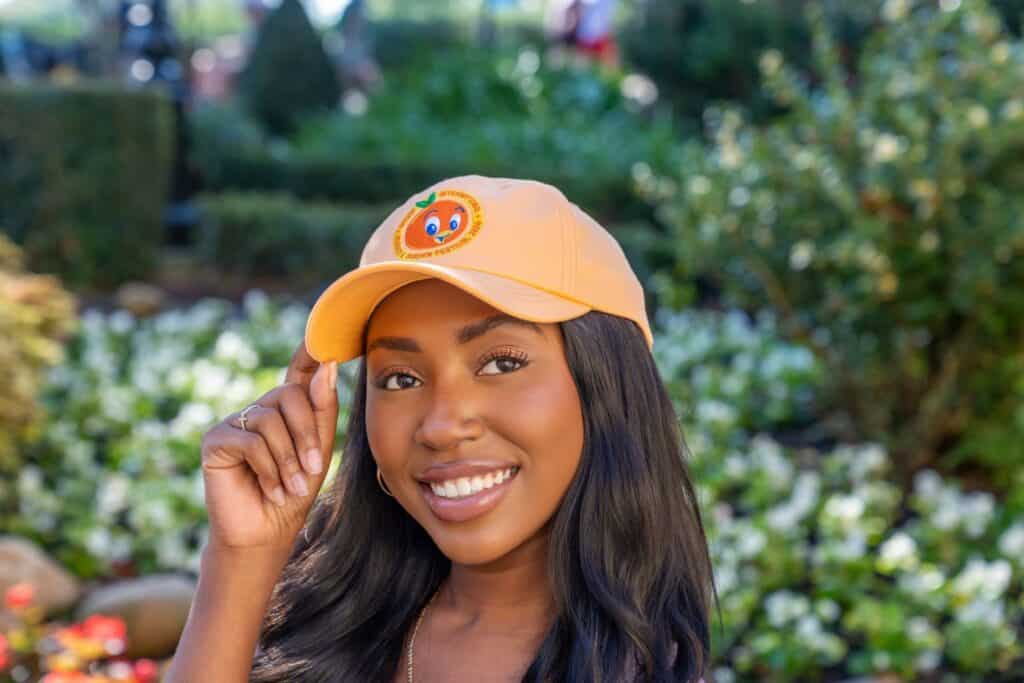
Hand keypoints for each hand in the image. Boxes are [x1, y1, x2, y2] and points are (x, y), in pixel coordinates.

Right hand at [200, 341, 339, 550]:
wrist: (266, 532)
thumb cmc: (295, 492)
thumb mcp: (318, 449)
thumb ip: (322, 409)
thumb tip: (328, 364)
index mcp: (286, 410)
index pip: (298, 373)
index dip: (308, 353)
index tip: (324, 339)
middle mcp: (259, 410)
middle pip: (289, 395)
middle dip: (306, 433)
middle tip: (313, 469)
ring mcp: (236, 422)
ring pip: (270, 420)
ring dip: (288, 459)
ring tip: (293, 487)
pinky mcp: (215, 440)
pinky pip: (250, 441)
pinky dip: (268, 468)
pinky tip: (272, 489)